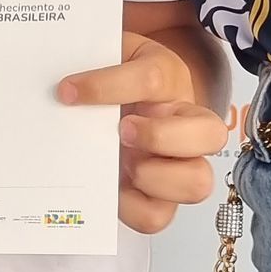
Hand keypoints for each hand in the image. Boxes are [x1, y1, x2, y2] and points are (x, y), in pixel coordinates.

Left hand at [57, 33, 224, 235]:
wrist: (111, 100)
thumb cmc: (110, 78)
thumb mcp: (104, 55)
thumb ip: (89, 62)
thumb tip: (59, 86)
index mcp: (171, 80)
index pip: (153, 79)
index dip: (107, 86)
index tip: (68, 91)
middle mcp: (186, 124)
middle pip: (212, 134)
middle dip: (160, 136)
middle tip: (122, 131)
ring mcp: (179, 166)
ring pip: (197, 183)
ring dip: (155, 177)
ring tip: (121, 167)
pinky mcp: (159, 199)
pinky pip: (158, 216)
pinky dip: (131, 208)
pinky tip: (109, 189)